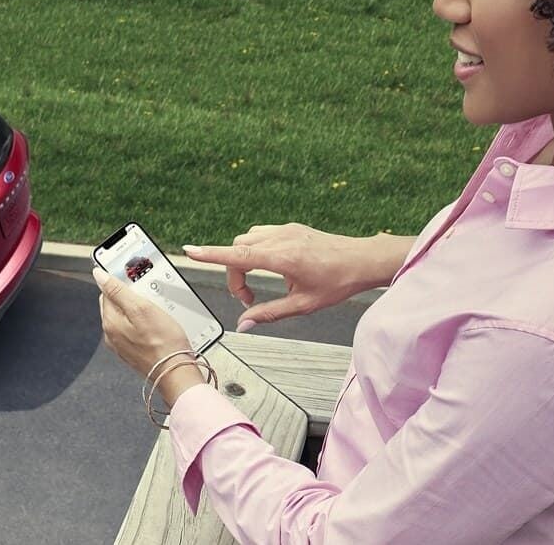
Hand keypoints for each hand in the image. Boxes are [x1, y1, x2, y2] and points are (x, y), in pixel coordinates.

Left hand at [93, 267, 204, 406]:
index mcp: (110, 322)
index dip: (122, 282)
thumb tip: (98, 275)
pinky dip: (144, 324)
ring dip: (140, 311)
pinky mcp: (134, 352)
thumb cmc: (163, 342)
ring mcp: (122, 345)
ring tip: (158, 313)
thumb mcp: (141, 308)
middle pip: (117, 304)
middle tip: (151, 297)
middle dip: (132, 297)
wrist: (176, 372)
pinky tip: (158, 326)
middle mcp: (111, 335)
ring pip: (127, 317)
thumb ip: (117, 290)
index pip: (107, 291)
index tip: (137, 281)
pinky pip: (135, 330)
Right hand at [184, 223, 414, 330]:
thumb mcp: (304, 305)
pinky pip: (260, 234)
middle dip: (234, 273)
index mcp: (282, 257)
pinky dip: (255, 250)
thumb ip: (269, 314)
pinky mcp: (290, 228)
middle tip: (248, 299)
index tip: (189, 251)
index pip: (237, 255)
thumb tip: (244, 325)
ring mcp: (285, 230)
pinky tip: (270, 267)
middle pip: (238, 250)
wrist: (363, 260)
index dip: (210, 254)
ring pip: (247, 240)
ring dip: (243, 260)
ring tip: (258, 284)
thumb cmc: (339, 281)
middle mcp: (280, 238)